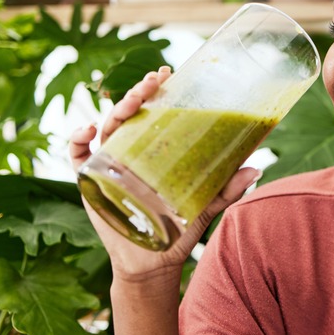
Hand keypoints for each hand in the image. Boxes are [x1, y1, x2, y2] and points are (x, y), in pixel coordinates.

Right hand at [69, 66, 260, 279]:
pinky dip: (77, 140)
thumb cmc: (180, 229)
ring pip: (108, 127)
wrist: (154, 262)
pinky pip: (76, 156)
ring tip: (131, 101)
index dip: (158, 90)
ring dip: (116, 109)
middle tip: (152, 81)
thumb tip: (257, 169)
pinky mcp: (90, 182)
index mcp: (156, 149)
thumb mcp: (207, 204)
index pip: (155, 112)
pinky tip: (89, 130)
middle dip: (138, 92)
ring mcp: (109, 164)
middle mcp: (132, 150)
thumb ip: (229, 187)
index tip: (167, 72)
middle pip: (131, 113)